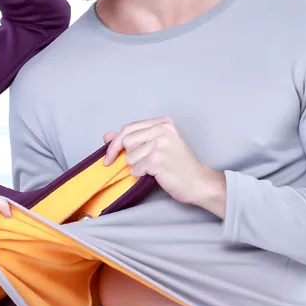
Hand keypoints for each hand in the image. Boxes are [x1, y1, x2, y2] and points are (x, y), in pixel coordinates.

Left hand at [102, 117, 226, 217]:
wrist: (198, 182)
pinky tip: (156, 174)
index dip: (115, 143)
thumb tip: (106, 135)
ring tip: (154, 169)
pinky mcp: (158, 159)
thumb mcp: (156, 146)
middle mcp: (162, 129)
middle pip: (126, 141)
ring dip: (137, 167)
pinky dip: (142, 175)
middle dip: (127, 156)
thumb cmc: (177, 166)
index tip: (108, 157)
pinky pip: (136, 168)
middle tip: (137, 165)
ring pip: (130, 157)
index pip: (128, 128)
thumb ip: (133, 139)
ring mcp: (160, 144)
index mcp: (162, 123)